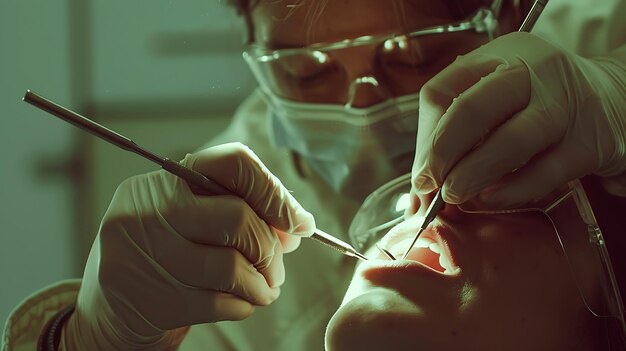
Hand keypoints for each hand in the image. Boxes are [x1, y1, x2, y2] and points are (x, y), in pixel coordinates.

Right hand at [63, 143, 315, 349]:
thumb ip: (243, 211)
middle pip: (238, 218)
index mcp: (166, 180)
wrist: (109, 309)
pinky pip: (221, 303)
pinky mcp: (149, 300)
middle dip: (270, 248)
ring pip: (232, 267)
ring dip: (262, 283)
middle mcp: (148, 209)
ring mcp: (144, 255)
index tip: (298, 222)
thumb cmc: (166, 254)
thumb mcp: (194, 219)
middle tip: (276, 266)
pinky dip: (245, 305)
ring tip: (264, 288)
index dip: (274, 192)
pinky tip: (241, 302)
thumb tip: (298, 224)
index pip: (233, 163)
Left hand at [411, 32, 625, 207]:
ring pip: (510, 141)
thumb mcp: (501, 95)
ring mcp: (566, 105)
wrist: (619, 98)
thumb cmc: (543, 101)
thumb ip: (460, 131)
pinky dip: (511, 191)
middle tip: (430, 185)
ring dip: (473, 175)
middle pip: (472, 110)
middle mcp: (533, 72)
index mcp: (500, 56)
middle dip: (442, 153)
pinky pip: (544, 172)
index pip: (444, 90)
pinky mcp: (590, 142)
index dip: (426, 137)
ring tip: (455, 195)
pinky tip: (491, 199)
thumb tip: (421, 187)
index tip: (422, 172)